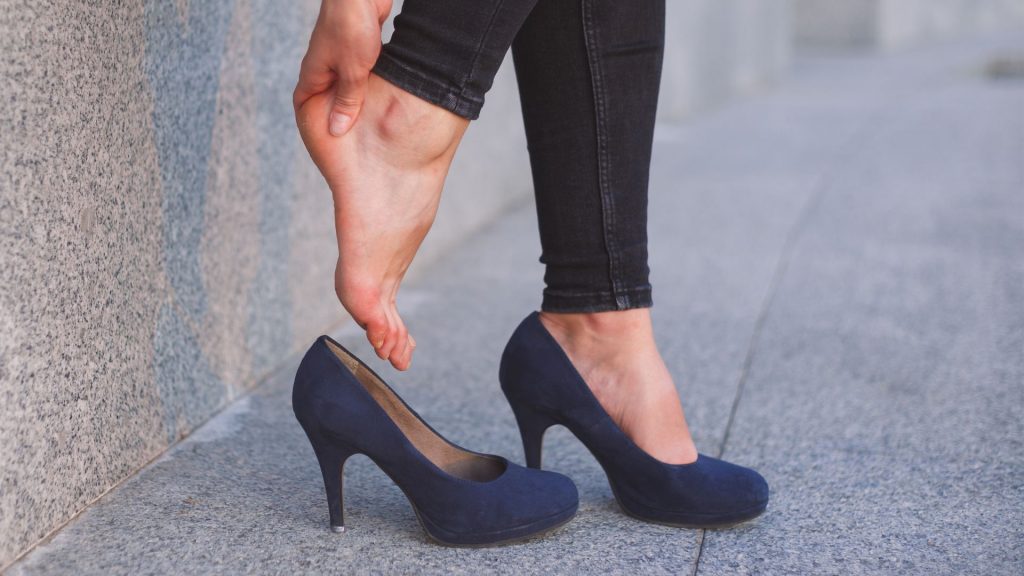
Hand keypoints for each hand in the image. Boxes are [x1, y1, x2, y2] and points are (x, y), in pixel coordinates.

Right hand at [294, 0, 392, 135]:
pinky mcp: (356, 45)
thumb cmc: (352, 26)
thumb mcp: (353, 72)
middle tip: (354, 138)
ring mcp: (339, 53)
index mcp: (314, 71)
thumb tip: (336, 130)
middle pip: (326, 95)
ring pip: (344, 83)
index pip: (303, 102)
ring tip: (369, 120)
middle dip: (337, 113)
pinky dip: (366, 82)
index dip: (309, 121)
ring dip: (354, 98)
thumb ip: (348, 101)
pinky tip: (380, 93)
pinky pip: (358, 70)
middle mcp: (323, 63)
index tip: (324, 141)